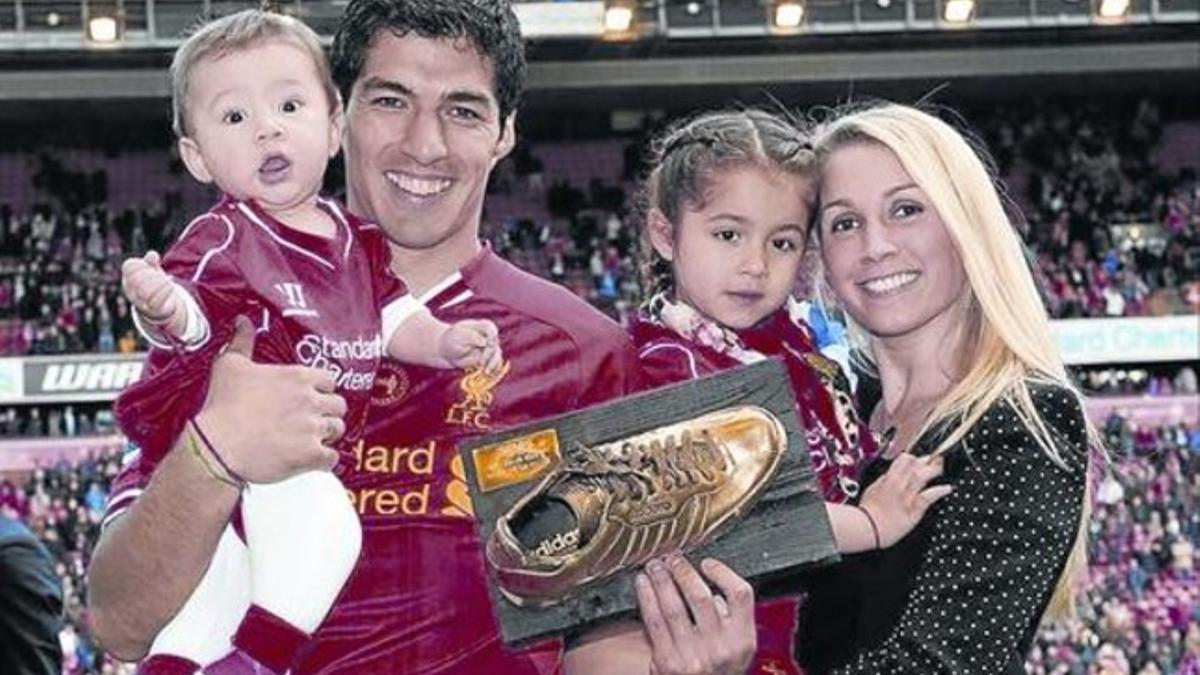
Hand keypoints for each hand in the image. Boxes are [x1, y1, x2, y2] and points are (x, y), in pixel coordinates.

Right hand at [122, 251, 184, 333]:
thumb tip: (152, 255)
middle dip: (152, 274)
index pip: (129, 266)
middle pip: (137, 279)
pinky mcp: (152, 310)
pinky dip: (166, 292)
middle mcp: (131, 291)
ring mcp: (140, 302)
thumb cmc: (154, 283)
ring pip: (145, 291)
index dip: (142, 262)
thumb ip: (151, 261)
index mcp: (128, 278)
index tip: (153, 263)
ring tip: (167, 281)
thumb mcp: (153, 270)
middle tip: (161, 275)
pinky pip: (156, 302)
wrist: (160, 306)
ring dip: (160, 283)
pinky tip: (171, 287)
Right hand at [195, 316, 346, 483]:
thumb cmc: (222, 406)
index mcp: (297, 377)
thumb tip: (243, 321)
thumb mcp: (230, 365)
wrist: (216, 446)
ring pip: (338, 429)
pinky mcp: (311, 455)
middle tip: (312, 420)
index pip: (329, 380)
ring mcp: (313, 428)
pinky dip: (325, 461)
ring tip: (310, 439)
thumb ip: (242, 341)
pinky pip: (332, 458)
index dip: (322, 389)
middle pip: (338, 405)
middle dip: (327, 412)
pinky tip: (312, 460)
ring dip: (327, 435)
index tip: (311, 396)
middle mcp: (310, 400)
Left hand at [439, 319, 501, 372]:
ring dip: (493, 364)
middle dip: (489, 354)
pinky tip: (489, 374)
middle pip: (494, 344)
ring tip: (486, 372)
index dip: (492, 336)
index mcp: (480, 327)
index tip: (488, 344)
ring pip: (497, 355)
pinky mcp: (488, 360)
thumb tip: (485, 342)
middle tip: (480, 363)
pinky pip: (495, 364)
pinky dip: (493, 369)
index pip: (490, 328)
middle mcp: (487, 337)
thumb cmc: (451, 341)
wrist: (446, 352)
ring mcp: (489, 349)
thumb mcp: (458, 336)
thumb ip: (472, 337)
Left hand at [636, 555, 755, 674]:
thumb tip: (708, 582)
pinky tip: (643, 584)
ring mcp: (693, 656)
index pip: (740, 594)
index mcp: (743, 640)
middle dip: (683, 571)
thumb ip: (730, 618)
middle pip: (701, 596)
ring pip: (673, 606)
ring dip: (661, 580)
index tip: (707, 563)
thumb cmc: (718, 671)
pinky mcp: (667, 662)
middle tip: (673, 558)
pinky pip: (654, 621)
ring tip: (655, 565)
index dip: (722, 572)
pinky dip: (647, 598)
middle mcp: (720, 648)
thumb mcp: (737, 648)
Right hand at [859, 452, 951, 547]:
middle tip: (935, 460)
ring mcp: (907, 495)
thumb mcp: (872, 489)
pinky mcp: (915, 508)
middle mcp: (899, 483)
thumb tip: (890, 475)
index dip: (915, 457)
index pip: (904, 459)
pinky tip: (947, 488)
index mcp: (888, 478)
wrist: (869, 527)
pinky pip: (929, 496)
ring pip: (923, 475)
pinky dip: (940, 490)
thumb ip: (883, 481)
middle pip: (916, 464)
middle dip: (928, 460)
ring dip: (934, 470)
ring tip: (940, 469)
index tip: (920, 459)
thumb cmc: (868, 512)